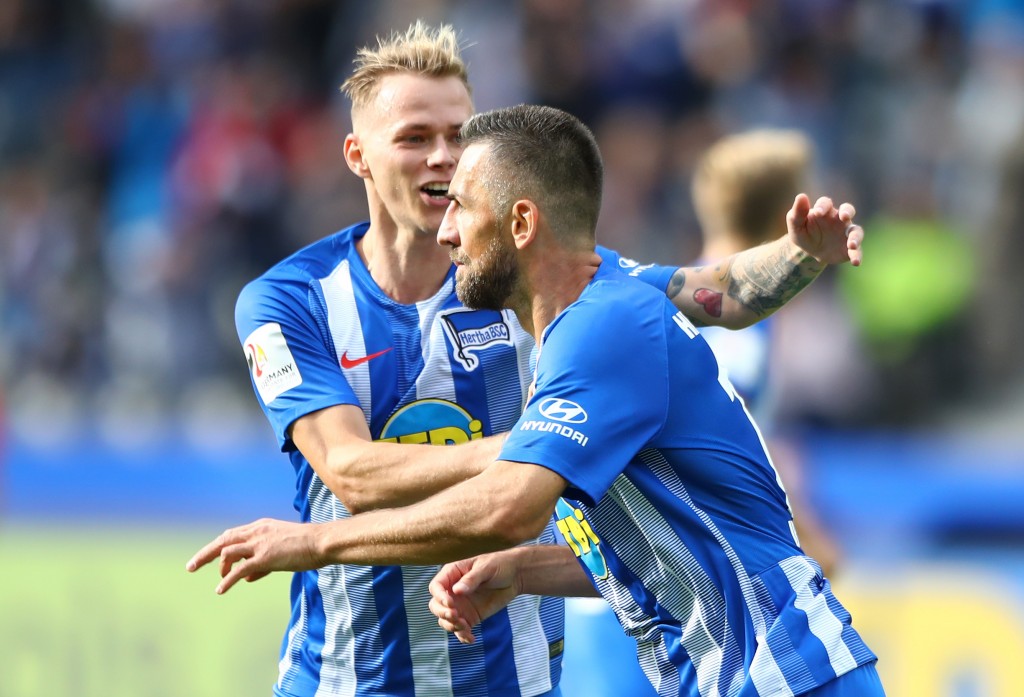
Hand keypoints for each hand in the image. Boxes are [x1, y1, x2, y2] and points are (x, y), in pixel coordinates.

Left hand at [185, 518, 321, 593]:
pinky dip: (227, 580)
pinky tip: (221, 589)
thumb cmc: (307, 546)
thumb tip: (247, 578)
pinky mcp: (264, 558)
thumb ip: (262, 563)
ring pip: (227, 553)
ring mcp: (259, 544)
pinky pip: (239, 570)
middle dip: (205, 554)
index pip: (232, 535)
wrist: (321, 542)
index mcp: (261, 526)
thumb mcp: (282, 550)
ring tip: (219, 579)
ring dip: (218, 567)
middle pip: (222, 541)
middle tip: (190, 566)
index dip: (218, 546)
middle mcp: (256, 532)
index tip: (208, 555)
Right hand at [428, 553, 522, 644]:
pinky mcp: (470, 616)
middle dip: (443, 613)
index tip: (451, 603)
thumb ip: (471, 579)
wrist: (515, 576)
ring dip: (451, 626)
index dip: (439, 596)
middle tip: (457, 616)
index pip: (436, 587)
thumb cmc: (499, 564)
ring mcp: (460, 605)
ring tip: (466, 626)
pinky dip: (463, 636)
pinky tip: (471, 638)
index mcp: (452, 574)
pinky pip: (460, 629)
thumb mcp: (486, 568)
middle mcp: (452, 591)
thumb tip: (456, 590)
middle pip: (436, 605)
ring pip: (445, 620)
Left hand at [787, 194, 862, 266]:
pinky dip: (857, 255)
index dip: (823, 206)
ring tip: (852, 245)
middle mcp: (839, 219)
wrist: (809, 252)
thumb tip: (801, 196)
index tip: (817, 212)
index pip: (826, 203)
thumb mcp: (796, 225)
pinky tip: (855, 262)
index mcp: (824, 210)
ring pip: (856, 231)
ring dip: (856, 237)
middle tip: (844, 216)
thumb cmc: (803, 233)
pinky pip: (857, 250)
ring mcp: (846, 233)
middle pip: (848, 210)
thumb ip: (797, 212)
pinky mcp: (850, 248)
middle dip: (847, 212)